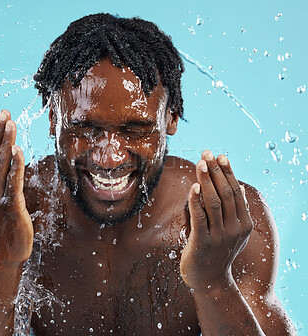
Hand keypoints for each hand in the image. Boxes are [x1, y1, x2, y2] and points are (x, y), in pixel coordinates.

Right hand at [0, 110, 32, 266]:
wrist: (2, 257)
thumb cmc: (1, 231)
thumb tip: (3, 170)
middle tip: (3, 112)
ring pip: (0, 165)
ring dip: (5, 142)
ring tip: (10, 123)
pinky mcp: (12, 206)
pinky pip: (13, 182)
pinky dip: (15, 165)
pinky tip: (18, 150)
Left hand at [180, 150, 252, 290]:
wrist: (210, 281)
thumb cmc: (216, 251)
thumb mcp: (229, 231)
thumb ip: (229, 210)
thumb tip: (232, 186)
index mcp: (243, 223)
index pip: (235, 191)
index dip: (227, 172)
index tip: (219, 155)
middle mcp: (235, 228)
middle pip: (225, 193)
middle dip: (216, 171)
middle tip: (206, 153)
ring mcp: (220, 236)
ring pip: (213, 202)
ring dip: (206, 180)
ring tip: (200, 163)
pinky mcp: (203, 243)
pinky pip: (200, 217)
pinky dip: (196, 200)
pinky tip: (193, 187)